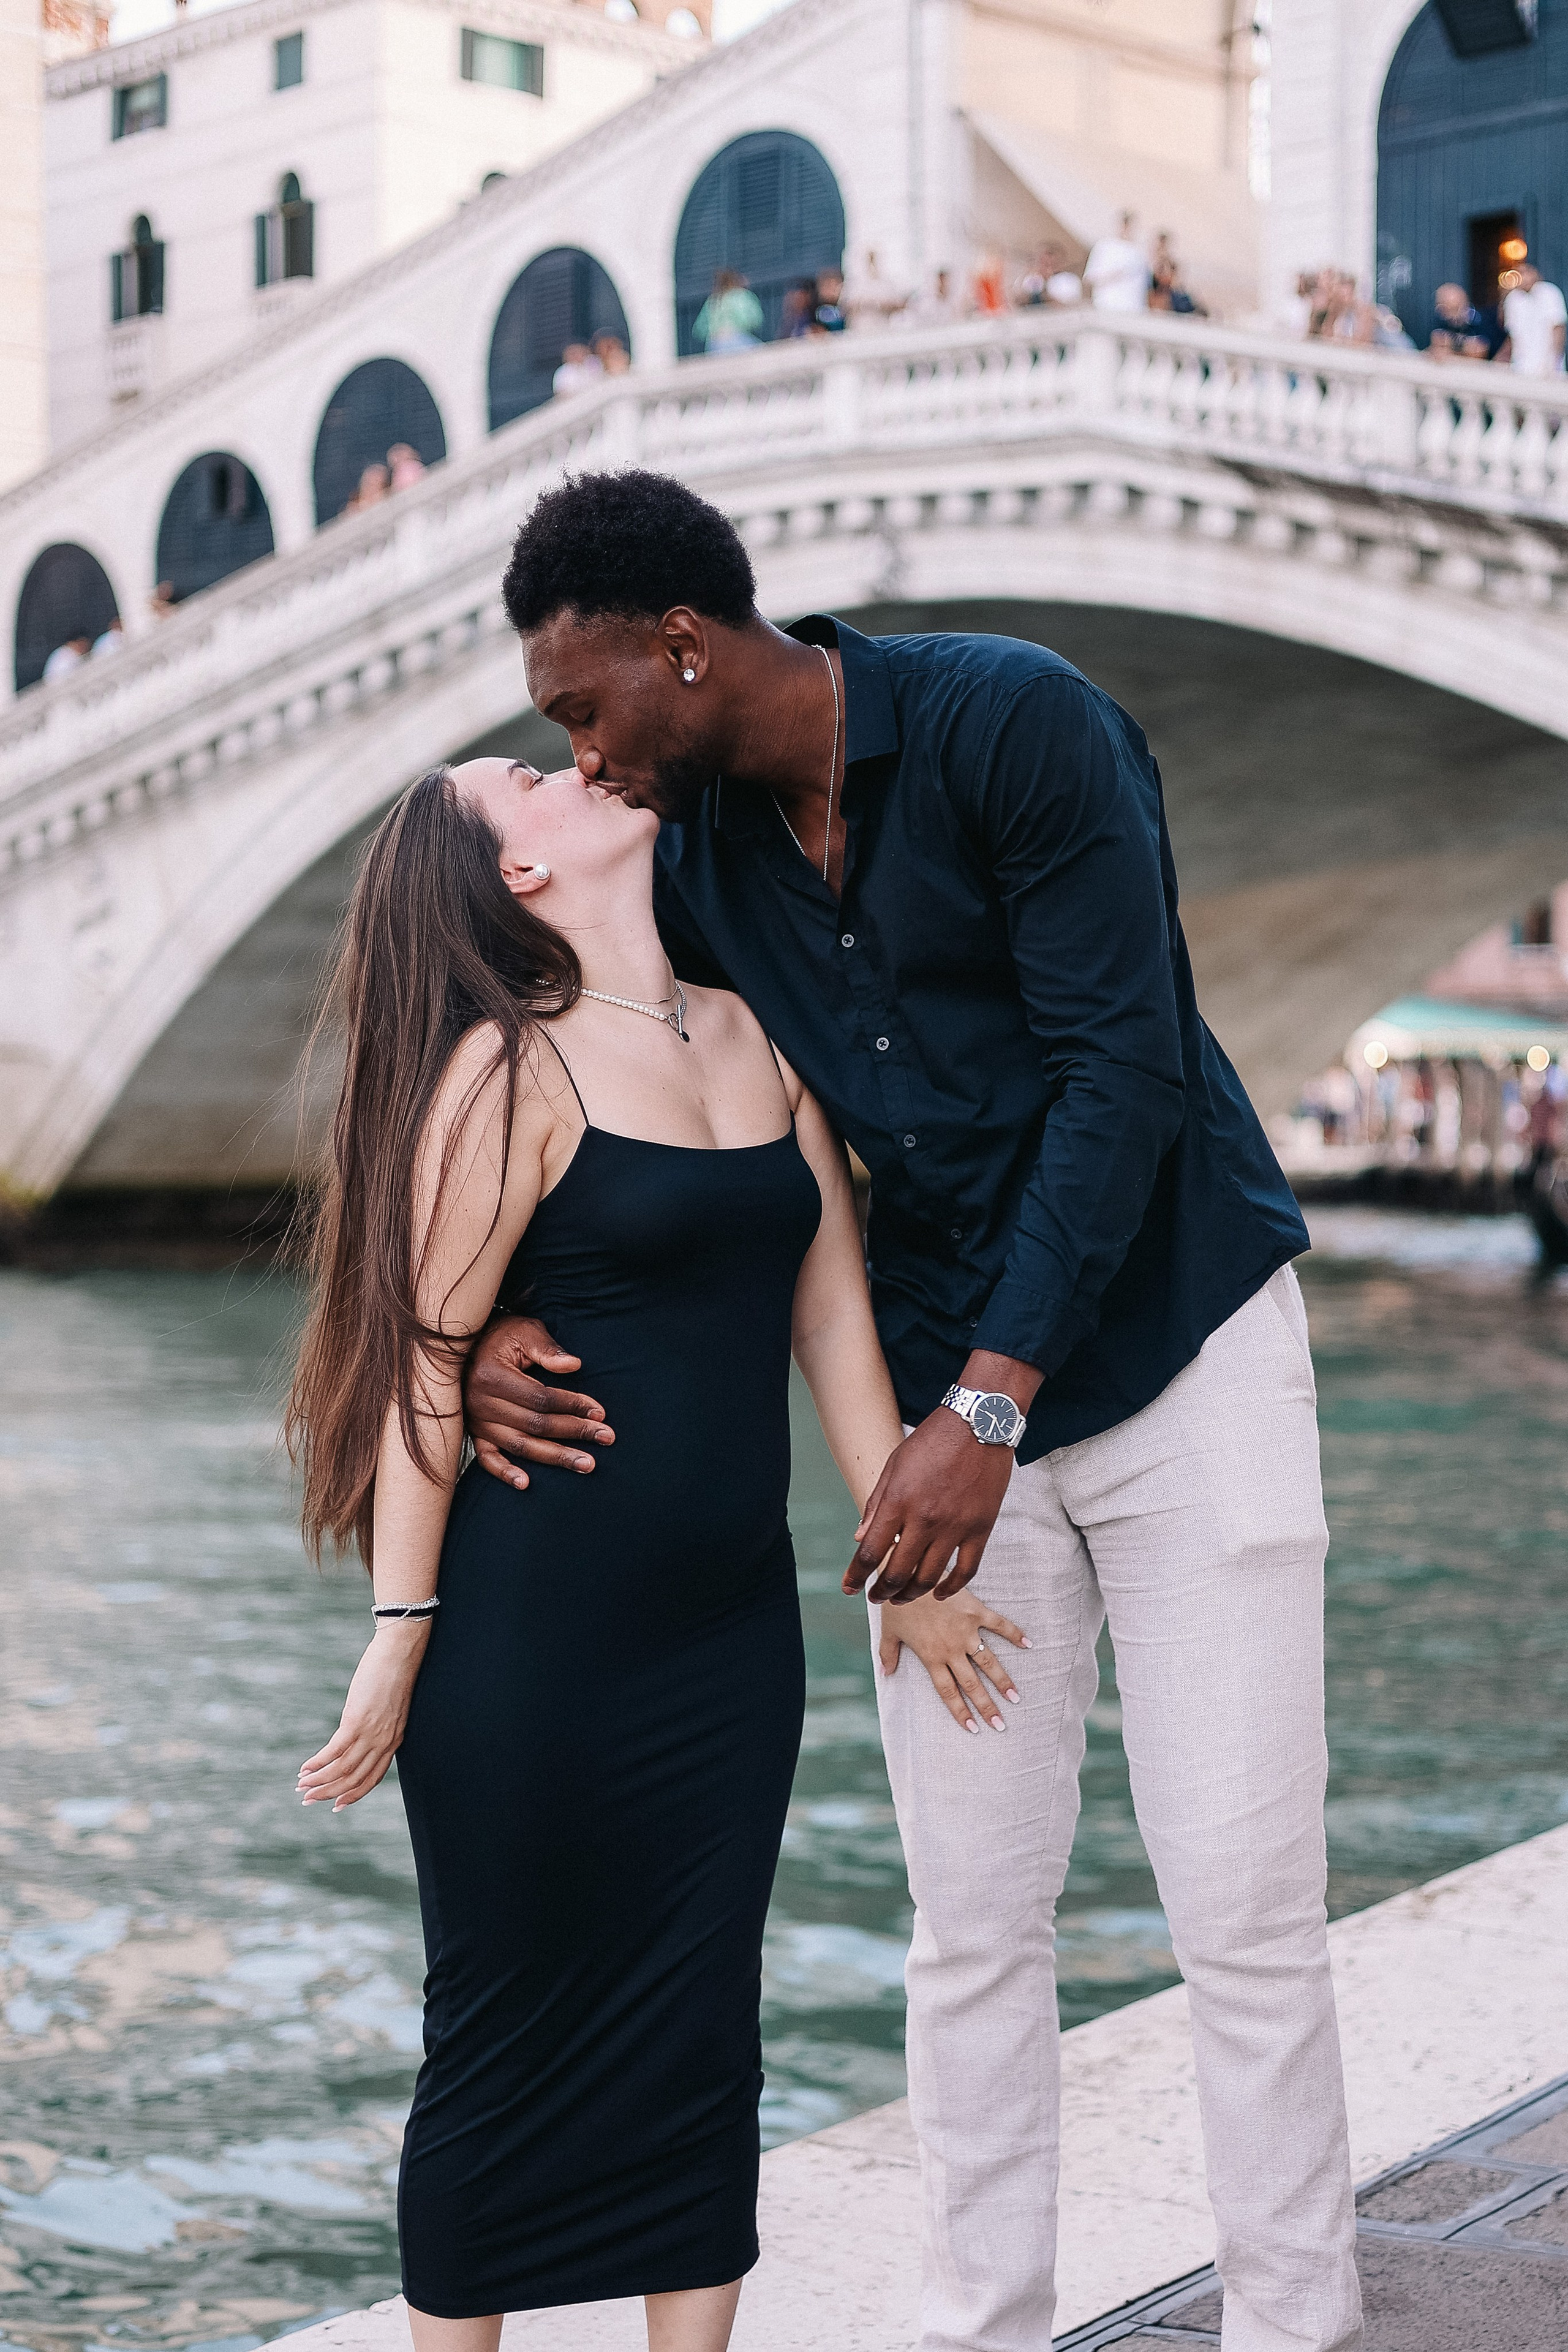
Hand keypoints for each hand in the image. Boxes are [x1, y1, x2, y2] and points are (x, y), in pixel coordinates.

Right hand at [297, 1627, 423, 1811]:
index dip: (353, 1795)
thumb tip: (359, 1732)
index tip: (336, 1805)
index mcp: (393, 1742)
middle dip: (329, 1793)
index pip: (372, 1779)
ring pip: (343, 1770)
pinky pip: (334, 1751)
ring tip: (301, 1786)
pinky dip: (318, 1763)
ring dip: (319, 1781)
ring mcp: (371, 1734)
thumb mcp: (390, 1708)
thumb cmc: (393, 1675)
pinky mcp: (357, 1721)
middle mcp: (384, 1743)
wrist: (400, 1654)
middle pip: (354, 1780)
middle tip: (307, 1800)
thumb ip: (379, 1725)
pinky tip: (305, 1768)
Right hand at [463, 1314, 613, 1490]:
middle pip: (535, 1425)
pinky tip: (526, 1484)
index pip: (540, 1398)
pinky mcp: (474, 1432)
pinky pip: (487, 1458)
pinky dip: (505, 1472)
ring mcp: (476, 1421)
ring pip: (519, 1445)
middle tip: (607, 1437)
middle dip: (574, 1432)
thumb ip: (548, 1349)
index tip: (600, 1412)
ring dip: (555, 1457)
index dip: (572, 1405)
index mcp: (492, 1375)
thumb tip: (574, 1365)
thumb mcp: (525, 1331)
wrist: (466, 1345)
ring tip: (587, 1464)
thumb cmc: (503, 1336)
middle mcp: (480, 1402)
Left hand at [844, 1408, 1013, 1603]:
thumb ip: (876, 1504)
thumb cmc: (933, 1441)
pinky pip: (966, 1570)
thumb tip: (860, 1537)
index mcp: (898, 1501)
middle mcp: (925, 1519)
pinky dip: (951, 1588)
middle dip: (881, 1591)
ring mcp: (955, 1526)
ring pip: (929, 1577)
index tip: (849, 1588)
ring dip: (910, 1594)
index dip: (856, 1575)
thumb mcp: (894, 1465)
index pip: (870, 1552)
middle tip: (875, 1597)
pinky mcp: (980, 1528)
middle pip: (898, 1572)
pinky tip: (938, 1594)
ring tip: (900, 1598)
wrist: (980, 1422)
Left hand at [878, 1589, 1028, 1733]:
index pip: (948, 1692)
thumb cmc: (897, 1603)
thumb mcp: (888, 1631)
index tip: (974, 1728)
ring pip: (989, 1662)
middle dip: (986, 1706)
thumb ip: (888, 1655)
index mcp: (931, 1656)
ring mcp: (966, 1630)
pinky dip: (1014, 1634)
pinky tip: (1029, 1645)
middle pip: (972, 1684)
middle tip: (1001, 1724)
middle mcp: (951, 1648)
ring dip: (1003, 1681)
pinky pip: (999, 1624)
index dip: (960, 1712)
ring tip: (1016, 1698)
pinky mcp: (975, 1610)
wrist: (908, 1573)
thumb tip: (886, 1674)